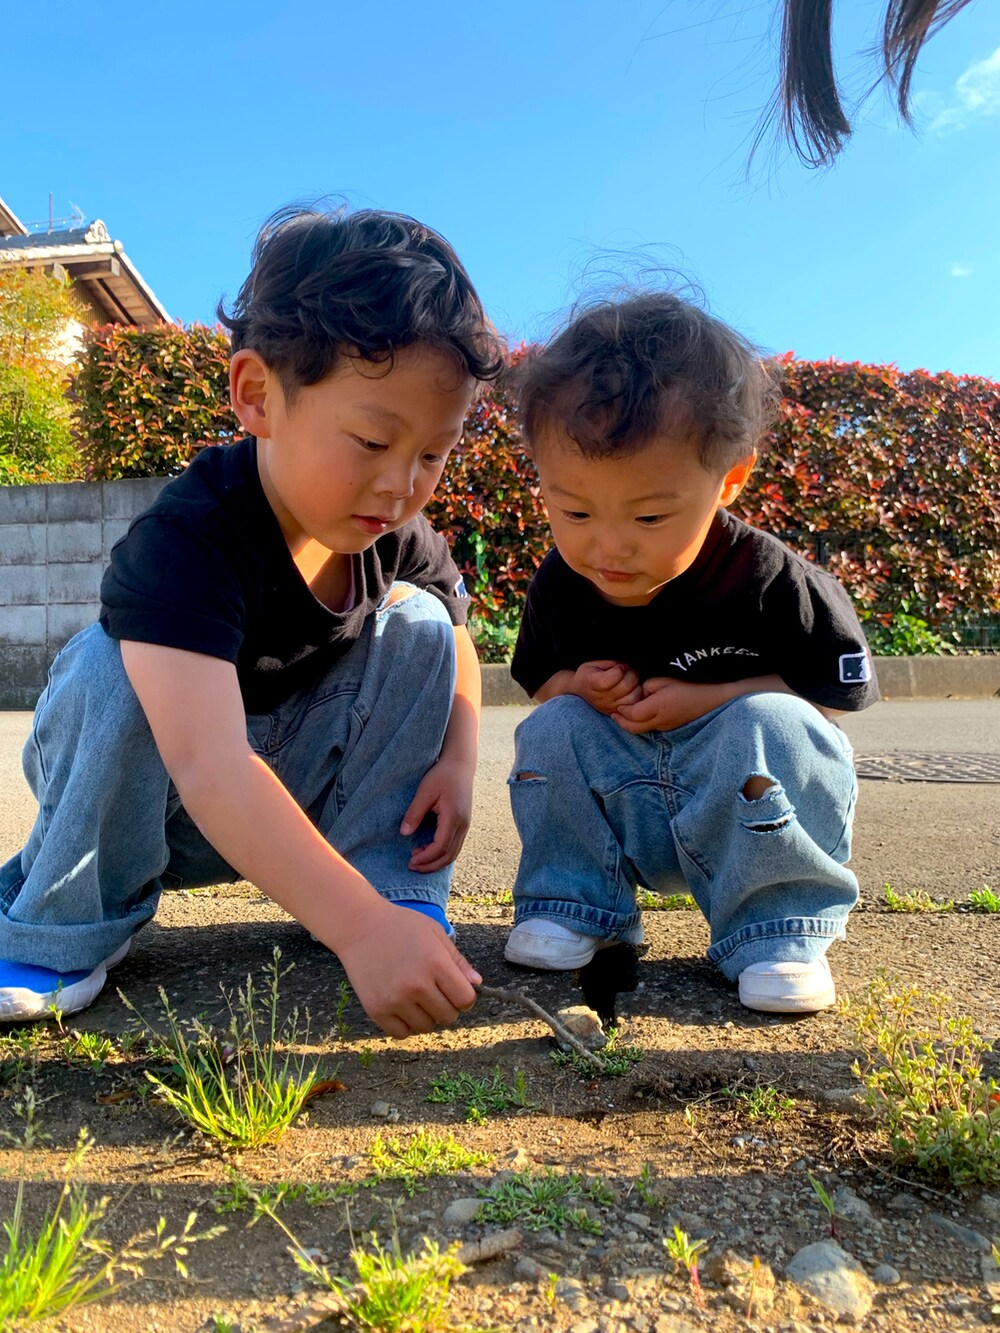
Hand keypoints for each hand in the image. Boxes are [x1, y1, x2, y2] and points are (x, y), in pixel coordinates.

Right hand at [335, 898, 480, 1036]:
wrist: (359, 926)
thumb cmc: (401, 926)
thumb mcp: (435, 933)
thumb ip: (457, 960)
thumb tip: (477, 984)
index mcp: (435, 964)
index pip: (465, 1000)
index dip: (465, 997)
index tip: (456, 990)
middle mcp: (416, 985)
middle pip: (448, 1016)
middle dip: (447, 1006)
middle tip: (435, 991)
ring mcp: (395, 1000)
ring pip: (426, 1026)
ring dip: (427, 1015)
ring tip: (416, 996)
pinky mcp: (376, 1010)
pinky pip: (402, 1033)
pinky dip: (406, 1024)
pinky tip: (402, 1006)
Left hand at [400, 756, 474, 871]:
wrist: (460, 765)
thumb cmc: (442, 775)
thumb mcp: (425, 791)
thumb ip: (415, 812)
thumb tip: (404, 833)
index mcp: (454, 818)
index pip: (441, 847)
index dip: (426, 857)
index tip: (411, 859)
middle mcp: (463, 825)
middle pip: (449, 855)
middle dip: (430, 865)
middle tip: (411, 865)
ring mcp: (466, 825)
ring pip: (454, 853)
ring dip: (436, 861)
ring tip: (417, 858)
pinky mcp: (464, 823)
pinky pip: (455, 845)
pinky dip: (442, 853)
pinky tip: (428, 849)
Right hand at [572, 660, 643, 714]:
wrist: (580, 690)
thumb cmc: (590, 673)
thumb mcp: (595, 663)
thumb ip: (611, 664)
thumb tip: (627, 668)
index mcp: (591, 682)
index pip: (612, 677)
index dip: (620, 668)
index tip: (619, 666)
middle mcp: (600, 698)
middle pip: (626, 686)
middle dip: (631, 674)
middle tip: (628, 671)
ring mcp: (609, 708)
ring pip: (633, 697)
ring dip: (636, 685)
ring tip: (630, 680)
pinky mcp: (617, 713)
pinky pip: (635, 705)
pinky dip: (638, 696)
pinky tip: (632, 689)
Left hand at [613, 677, 727, 733]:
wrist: (715, 697)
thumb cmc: (691, 683)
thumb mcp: (666, 678)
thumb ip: (648, 686)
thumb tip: (639, 693)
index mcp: (658, 707)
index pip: (632, 714)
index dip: (622, 711)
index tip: (617, 705)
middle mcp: (661, 720)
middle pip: (634, 728)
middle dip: (621, 722)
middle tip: (613, 714)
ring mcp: (667, 726)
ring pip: (642, 730)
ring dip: (631, 724)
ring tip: (624, 714)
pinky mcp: (672, 726)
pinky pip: (652, 727)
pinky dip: (642, 723)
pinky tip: (641, 714)